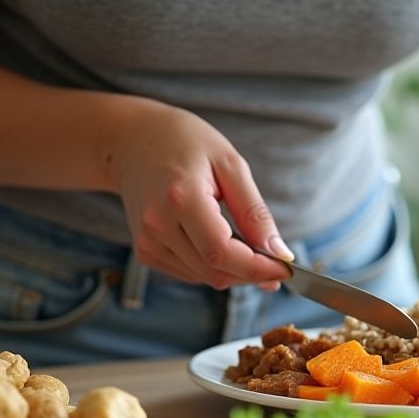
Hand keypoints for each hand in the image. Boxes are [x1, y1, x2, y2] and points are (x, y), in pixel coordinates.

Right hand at [107, 103, 291, 289]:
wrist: (133, 140)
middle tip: (276, 263)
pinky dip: (213, 267)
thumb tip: (279, 252)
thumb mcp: (231, 165)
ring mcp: (147, 241)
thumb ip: (255, 212)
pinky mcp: (145, 250)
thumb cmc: (185, 143)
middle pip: (215, 271)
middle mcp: (157, 225)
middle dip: (251, 273)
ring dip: (234, 271)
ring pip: (204, 277)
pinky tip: (222, 244)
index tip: (285, 269)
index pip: (222, 253)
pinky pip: (190, 272)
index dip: (257, 268)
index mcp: (180, 198)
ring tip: (249, 247)